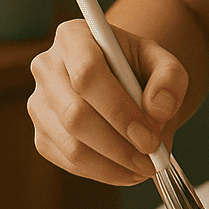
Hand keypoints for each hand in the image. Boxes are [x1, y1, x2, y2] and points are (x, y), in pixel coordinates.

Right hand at [27, 19, 188, 184]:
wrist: (122, 82)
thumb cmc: (139, 69)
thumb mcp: (163, 63)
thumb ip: (169, 79)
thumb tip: (158, 110)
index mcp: (73, 37)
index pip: (87, 75)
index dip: (119, 111)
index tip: (149, 137)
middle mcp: (47, 67)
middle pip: (75, 115)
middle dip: (119, 146)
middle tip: (152, 159)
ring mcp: (39, 104)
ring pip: (70, 145)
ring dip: (113, 165)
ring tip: (146, 168)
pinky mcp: (42, 135)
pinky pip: (68, 162)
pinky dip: (102, 172)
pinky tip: (127, 170)